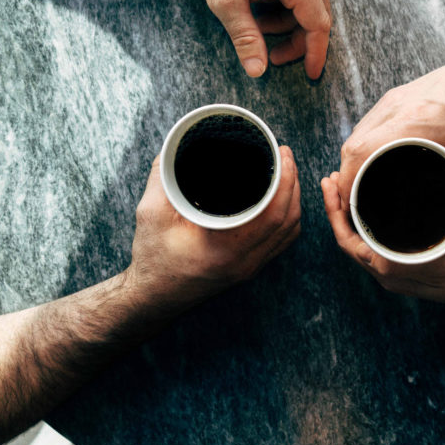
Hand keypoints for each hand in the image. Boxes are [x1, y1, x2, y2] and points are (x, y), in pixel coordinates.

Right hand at [128, 146, 301, 305]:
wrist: (152, 297)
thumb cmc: (151, 258)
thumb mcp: (151, 213)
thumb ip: (163, 177)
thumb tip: (175, 147)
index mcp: (225, 248)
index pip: (273, 214)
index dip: (285, 181)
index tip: (282, 153)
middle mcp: (244, 261)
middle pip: (288, 220)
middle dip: (293, 182)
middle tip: (285, 154)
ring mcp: (249, 268)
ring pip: (289, 232)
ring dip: (293, 199)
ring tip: (286, 171)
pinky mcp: (249, 268)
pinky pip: (281, 242)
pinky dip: (287, 217)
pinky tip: (281, 199)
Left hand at [184, 0, 331, 79]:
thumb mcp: (225, 1)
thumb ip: (245, 38)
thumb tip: (258, 71)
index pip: (318, 25)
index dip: (315, 54)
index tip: (310, 74)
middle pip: (318, 15)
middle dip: (297, 40)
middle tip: (272, 55)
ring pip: (311, 1)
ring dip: (289, 20)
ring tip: (257, 23)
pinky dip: (288, 2)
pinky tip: (263, 3)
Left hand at [320, 173, 444, 308]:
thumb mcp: (439, 260)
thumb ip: (407, 256)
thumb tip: (378, 247)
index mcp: (389, 273)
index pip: (346, 241)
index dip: (334, 211)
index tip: (330, 184)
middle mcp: (388, 274)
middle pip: (349, 238)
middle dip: (337, 208)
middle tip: (331, 178)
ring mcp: (398, 269)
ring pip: (362, 238)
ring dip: (351, 213)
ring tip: (347, 185)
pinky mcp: (409, 262)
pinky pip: (378, 239)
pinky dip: (369, 218)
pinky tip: (375, 202)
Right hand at [335, 53, 444, 211]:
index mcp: (412, 123)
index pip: (361, 151)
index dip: (347, 178)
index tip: (347, 199)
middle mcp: (395, 109)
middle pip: (352, 144)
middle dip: (346, 173)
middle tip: (351, 196)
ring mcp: (391, 100)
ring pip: (356, 132)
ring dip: (352, 157)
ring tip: (356, 179)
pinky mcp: (394, 96)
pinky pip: (367, 122)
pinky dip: (362, 142)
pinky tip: (369, 155)